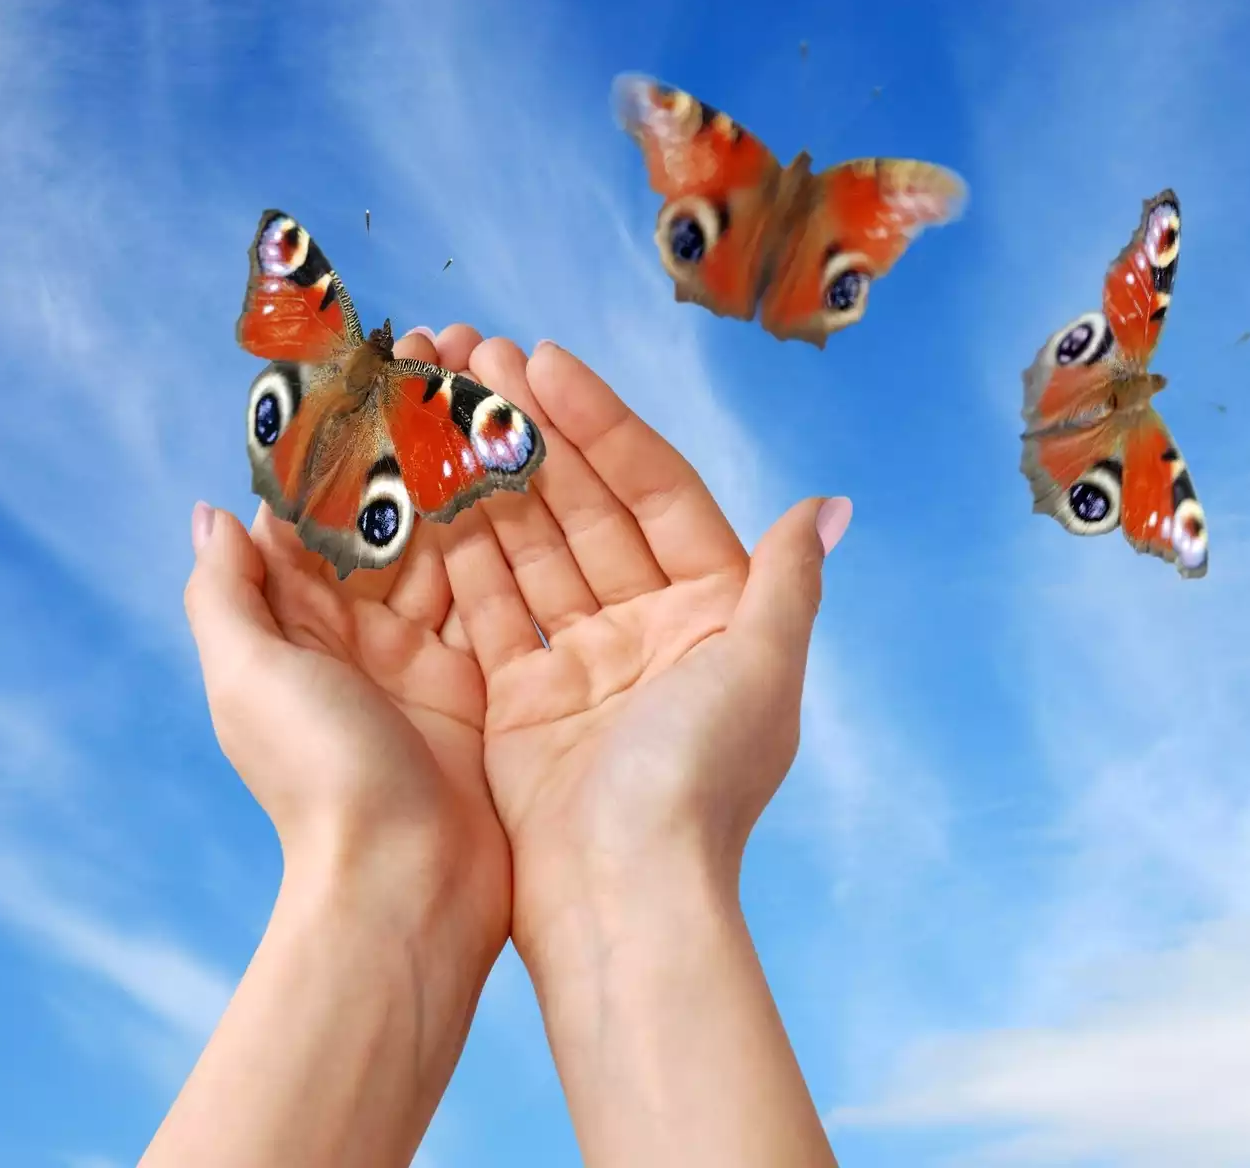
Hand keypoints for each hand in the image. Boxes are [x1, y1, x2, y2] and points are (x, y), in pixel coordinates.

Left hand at [183, 325, 508, 944]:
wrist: (407, 894)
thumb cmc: (320, 785)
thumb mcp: (250, 681)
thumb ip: (226, 597)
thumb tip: (211, 514)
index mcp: (298, 632)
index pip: (317, 510)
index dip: (342, 434)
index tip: (370, 358)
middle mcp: (360, 639)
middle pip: (390, 513)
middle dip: (414, 433)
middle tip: (449, 349)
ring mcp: (428, 660)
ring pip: (450, 539)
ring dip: (467, 464)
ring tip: (493, 383)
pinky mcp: (486, 683)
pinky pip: (499, 588)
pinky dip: (510, 528)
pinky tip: (530, 465)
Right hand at [435, 336, 847, 1166]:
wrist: (623, 897)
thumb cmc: (702, 781)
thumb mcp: (762, 667)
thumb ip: (786, 580)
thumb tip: (832, 505)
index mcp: (714, 611)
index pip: (654, 490)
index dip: (602, 422)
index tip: (543, 359)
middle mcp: (648, 627)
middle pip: (583, 505)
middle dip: (529, 430)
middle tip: (467, 354)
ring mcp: (581, 660)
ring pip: (528, 543)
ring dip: (484, 472)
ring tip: (431, 395)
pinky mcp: (520, 698)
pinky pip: (487, 603)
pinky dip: (453, 546)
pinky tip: (417, 481)